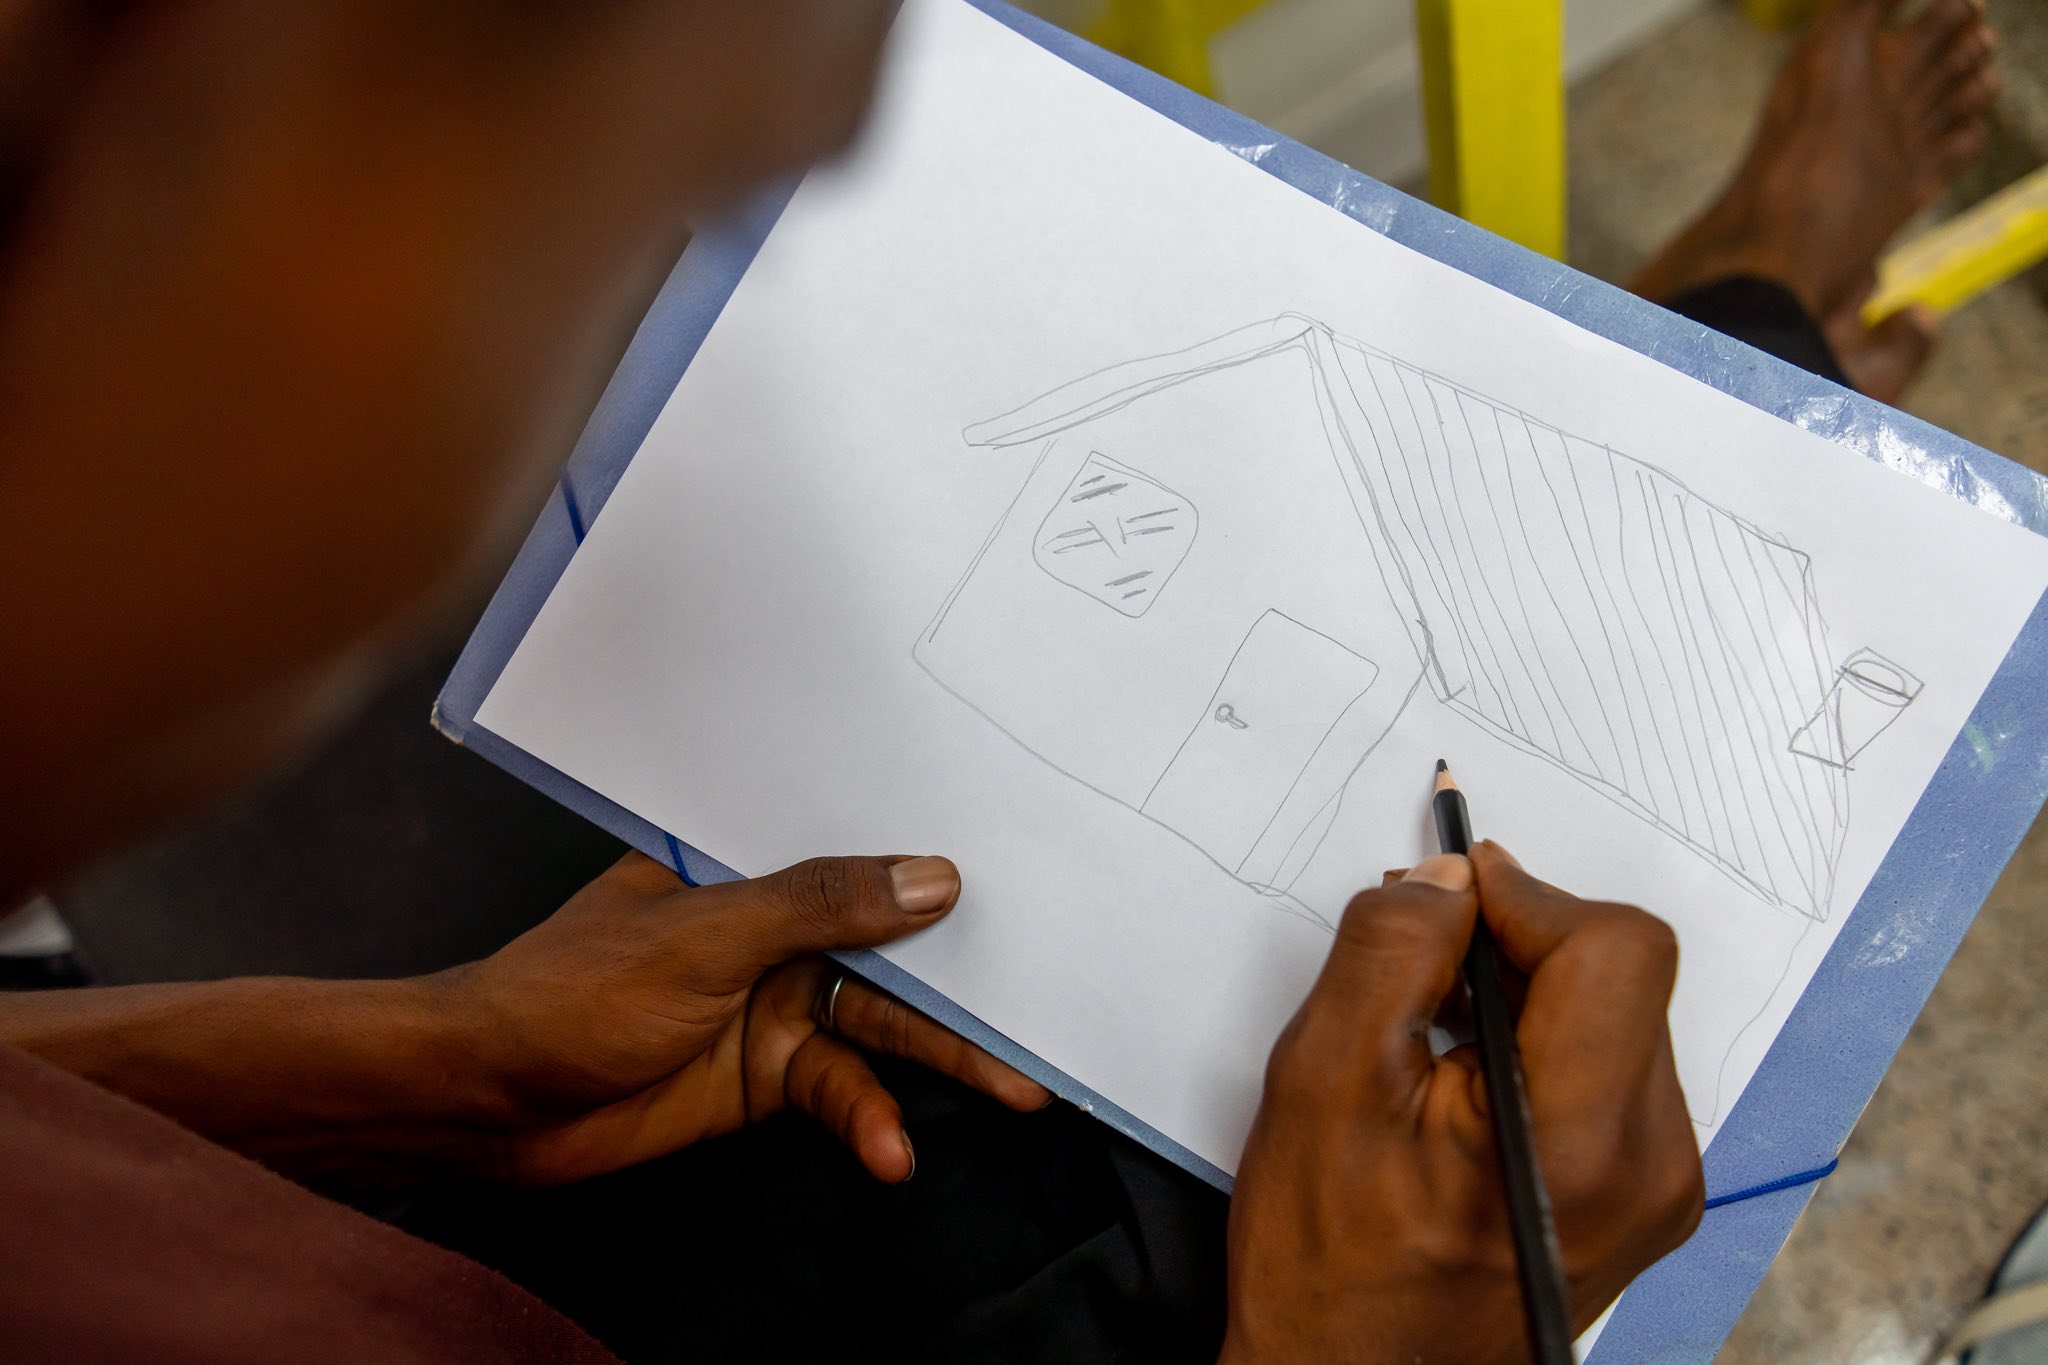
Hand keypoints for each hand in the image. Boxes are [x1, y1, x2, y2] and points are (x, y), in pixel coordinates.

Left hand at [445, 851, 1049, 1185]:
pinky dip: (870, 1120)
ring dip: (941, 1060)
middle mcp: (771, 925)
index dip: (937, 857)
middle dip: (965, 981)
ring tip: (1013, 1089)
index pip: (859, 844)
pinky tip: (892, 1151)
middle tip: (1043, 1009)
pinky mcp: (766, 1076)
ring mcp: (773, 1002)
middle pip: (891, 945)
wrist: (488, 1103)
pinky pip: (842, 1091)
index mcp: (746, 860)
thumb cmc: (571, 991)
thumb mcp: (706, 934)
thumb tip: (933, 878)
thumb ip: (821, 905)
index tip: (1025, 869)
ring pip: (882, 1024)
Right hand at [1220, 842, 1702, 1363]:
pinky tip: (1461, 1063)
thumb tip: (1445, 879)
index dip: (1525, 895)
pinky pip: (1611, 1067)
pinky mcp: (1639, 1197)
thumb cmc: (1329, 1268)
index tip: (1451, 893)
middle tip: (1419, 950)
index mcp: (1582, 1142)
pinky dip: (1540, 1037)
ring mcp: (1655, 1190)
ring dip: (1525, 986)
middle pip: (1620, 975)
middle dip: (1517, 939)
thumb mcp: (1324, 1082)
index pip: (1615, 948)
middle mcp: (1650, 1167)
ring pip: (1617, 1013)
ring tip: (1429, 1018)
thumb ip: (1389, 954)